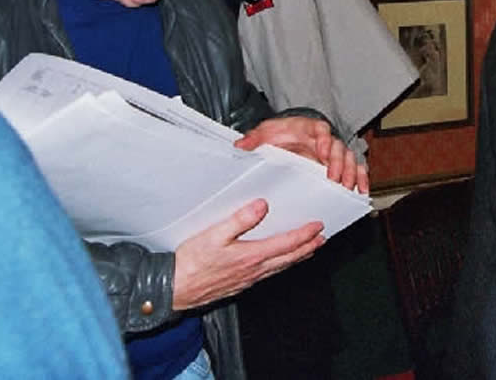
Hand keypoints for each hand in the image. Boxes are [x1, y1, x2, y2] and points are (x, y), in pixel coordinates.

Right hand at [172, 199, 324, 309]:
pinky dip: (280, 266)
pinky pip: (268, 274)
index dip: (305, 235)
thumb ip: (239, 220)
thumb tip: (261, 205)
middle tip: (322, 239)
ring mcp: (247, 280)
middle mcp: (254, 270)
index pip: (286, 244)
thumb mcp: (213, 235)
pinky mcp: (239, 284)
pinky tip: (279, 264)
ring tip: (308, 250)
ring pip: (279, 268)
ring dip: (297, 258)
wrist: (173, 289)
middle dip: (308, 247)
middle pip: (288, 258)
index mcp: (251, 256)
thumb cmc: (190, 263)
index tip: (318, 227)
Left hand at [235, 116, 366, 191]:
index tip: (322, 151)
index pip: (321, 130)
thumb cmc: (279, 134)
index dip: (324, 140)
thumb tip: (240, 145)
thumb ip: (254, 139)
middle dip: (340, 164)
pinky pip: (356, 169)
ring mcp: (334, 152)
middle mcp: (325, 139)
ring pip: (350, 159)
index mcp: (309, 128)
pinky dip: (361, 179)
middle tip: (336, 179)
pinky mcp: (339, 164)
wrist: (286, 137)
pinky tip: (361, 191)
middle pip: (339, 148)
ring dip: (352, 173)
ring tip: (348, 188)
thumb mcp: (265, 133)